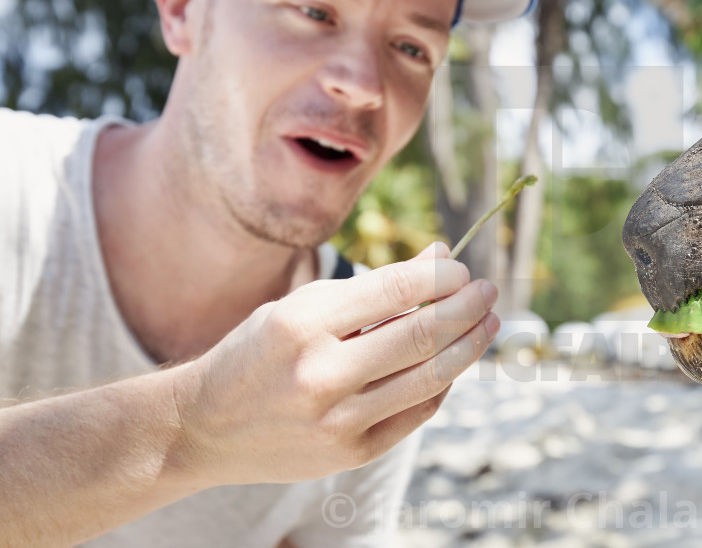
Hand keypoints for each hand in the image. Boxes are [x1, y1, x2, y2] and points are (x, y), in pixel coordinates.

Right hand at [169, 242, 497, 485]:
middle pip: (422, 335)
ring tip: (488, 323)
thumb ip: (374, 287)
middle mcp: (320, 373)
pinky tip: (453, 362)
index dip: (442, 277)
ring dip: (469, 346)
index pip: (395, 291)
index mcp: (302, 324)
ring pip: (430, 378)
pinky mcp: (350, 453)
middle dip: (467, 308)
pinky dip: (442, 384)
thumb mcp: (303, 305)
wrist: (203, 427)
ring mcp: (337, 420)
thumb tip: (442, 257)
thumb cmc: (260, 352)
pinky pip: (416, 412)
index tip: (463, 268)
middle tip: (489, 292)